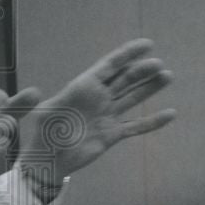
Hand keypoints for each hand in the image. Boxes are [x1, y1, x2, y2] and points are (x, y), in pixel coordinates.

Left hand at [16, 39, 174, 189]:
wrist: (48, 161)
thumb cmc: (42, 134)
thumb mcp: (38, 114)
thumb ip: (34, 102)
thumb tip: (34, 92)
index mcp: (82, 88)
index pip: (108, 66)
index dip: (126, 54)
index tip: (146, 44)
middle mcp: (98, 98)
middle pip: (124, 79)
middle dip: (141, 71)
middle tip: (158, 65)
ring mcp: (106, 115)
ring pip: (132, 98)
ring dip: (150, 88)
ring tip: (168, 76)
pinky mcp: (112, 134)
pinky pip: (136, 126)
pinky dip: (152, 122)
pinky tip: (170, 114)